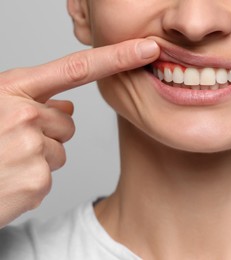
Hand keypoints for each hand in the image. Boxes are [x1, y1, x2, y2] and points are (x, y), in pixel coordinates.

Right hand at [0, 39, 159, 227]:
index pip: (78, 68)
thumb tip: (68, 104)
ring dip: (39, 158)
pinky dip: (32, 180)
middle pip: (68, 121)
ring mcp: (31, 146)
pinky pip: (51, 175)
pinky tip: (8, 179)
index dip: (117, 57)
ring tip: (7, 161)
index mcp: (12, 89)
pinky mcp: (37, 179)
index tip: (147, 48)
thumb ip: (31, 99)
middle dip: (48, 133)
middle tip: (11, 143)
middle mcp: (25, 113)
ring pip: (61, 149)